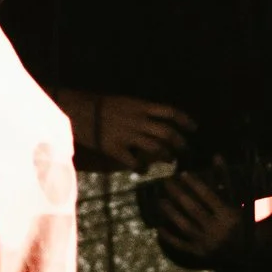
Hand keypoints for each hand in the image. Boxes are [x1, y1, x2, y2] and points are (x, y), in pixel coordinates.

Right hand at [65, 90, 195, 168]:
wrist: (76, 110)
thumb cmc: (99, 103)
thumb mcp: (124, 101)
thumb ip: (141, 110)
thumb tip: (158, 118)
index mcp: (140, 106)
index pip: (170, 112)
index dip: (185, 120)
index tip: (194, 128)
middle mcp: (137, 120)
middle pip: (167, 132)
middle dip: (180, 143)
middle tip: (185, 151)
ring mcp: (126, 135)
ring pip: (155, 147)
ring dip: (166, 156)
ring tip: (169, 161)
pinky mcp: (114, 148)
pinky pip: (134, 161)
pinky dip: (141, 167)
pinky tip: (143, 170)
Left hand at [148, 172, 246, 267]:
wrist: (251, 248)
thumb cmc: (245, 218)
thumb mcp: (239, 198)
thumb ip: (226, 178)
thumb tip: (216, 156)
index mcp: (229, 215)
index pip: (208, 197)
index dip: (195, 184)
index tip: (183, 174)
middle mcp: (217, 230)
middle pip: (193, 210)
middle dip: (178, 195)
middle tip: (166, 183)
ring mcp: (208, 243)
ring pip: (185, 226)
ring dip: (170, 213)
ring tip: (160, 201)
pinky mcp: (201, 254)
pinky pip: (182, 245)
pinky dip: (170, 237)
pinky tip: (159, 227)